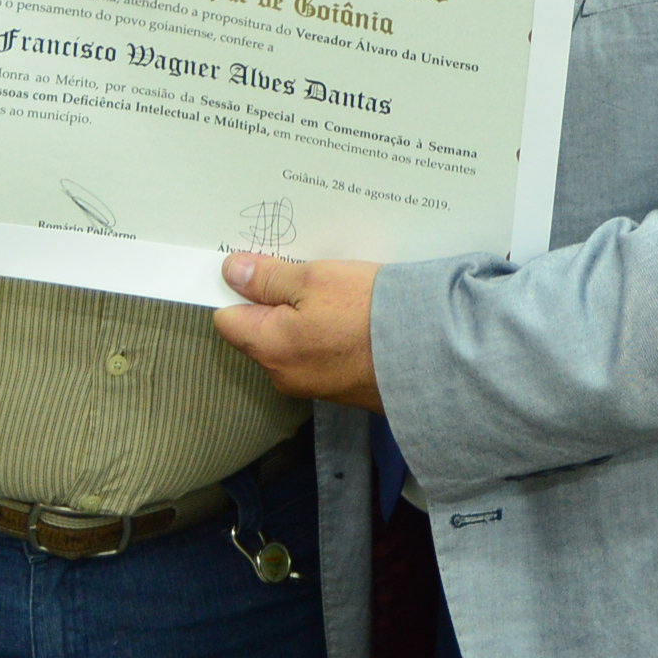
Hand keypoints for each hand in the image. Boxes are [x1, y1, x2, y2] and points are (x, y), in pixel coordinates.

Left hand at [212, 254, 382, 412]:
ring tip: (336, 294)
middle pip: (261, 332)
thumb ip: (268, 278)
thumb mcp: (313, 278)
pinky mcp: (342, 388)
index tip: (261, 268)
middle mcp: (285, 375)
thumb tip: (232, 272)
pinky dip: (329, 335)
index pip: (227, 318)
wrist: (429, 354)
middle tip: (306, 274)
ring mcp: (314, 386)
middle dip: (275, 303)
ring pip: (293, 342)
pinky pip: (321, 354)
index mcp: (269, 348)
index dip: (240, 290)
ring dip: (305, 318)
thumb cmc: (368, 312)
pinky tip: (353, 317)